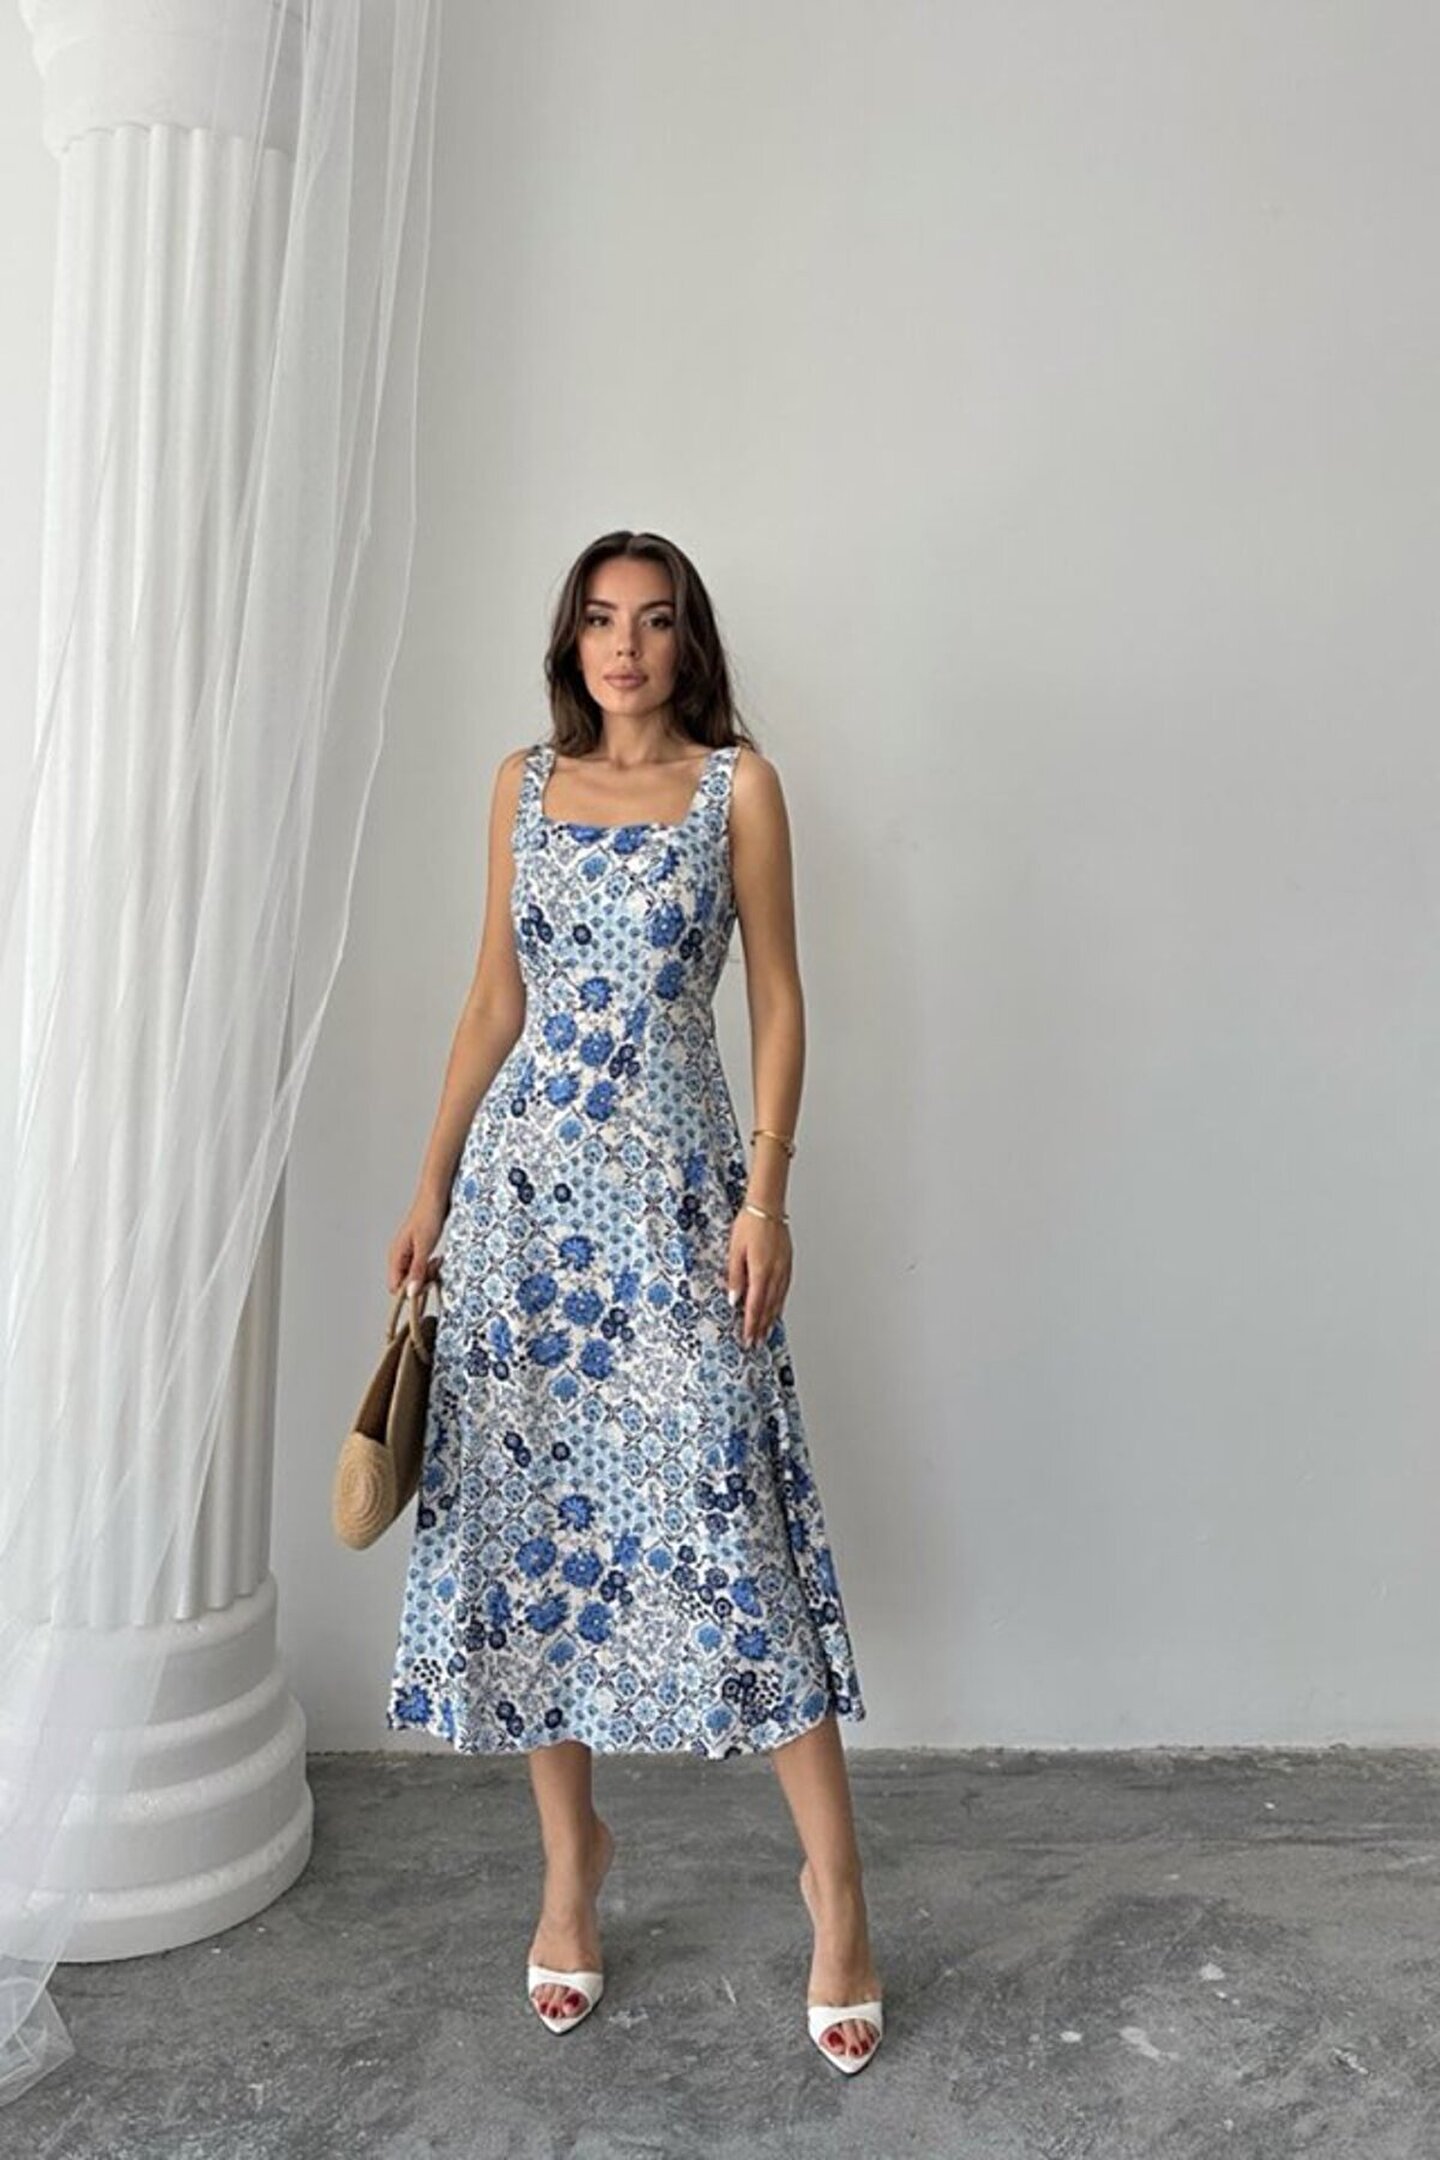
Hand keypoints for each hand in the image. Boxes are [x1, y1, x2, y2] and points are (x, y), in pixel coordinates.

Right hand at [387, 1193, 448, 1295]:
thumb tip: (411, 1293)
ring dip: (427, 1273)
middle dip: (421, 1281)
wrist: (435, 1195)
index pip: (396, 1287)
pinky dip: (430, 1266)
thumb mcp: (425, 1246)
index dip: (410, 1290)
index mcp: (395, 1255)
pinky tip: (437, 1259)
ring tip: (437, 1261)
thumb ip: (417, 1270)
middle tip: (434, 1269)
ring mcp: (408, 1252)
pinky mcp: (418, 1249)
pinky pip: (421, 1266)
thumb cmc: (428, 1214)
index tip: (426, 1284)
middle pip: (405, 1282)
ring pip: (415, 1274)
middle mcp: (399, 1256)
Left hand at [725, 1206, 791, 1348]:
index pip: (755, 1305)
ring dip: (771, 1318)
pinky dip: (779, 1304)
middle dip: (762, 1327)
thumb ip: (735, 1277)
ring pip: (778, 1301)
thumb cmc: (749, 1225)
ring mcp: (784, 1269)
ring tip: (766, 1332)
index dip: (752, 1324)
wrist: (767, 1208)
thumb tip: (734, 1299)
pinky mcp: (787, 1264)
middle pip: (768, 1307)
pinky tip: (776, 1309)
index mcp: (761, 1272)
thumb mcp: (734, 1251)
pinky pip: (784, 1290)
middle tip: (757, 1342)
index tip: (748, 1338)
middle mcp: (775, 1273)